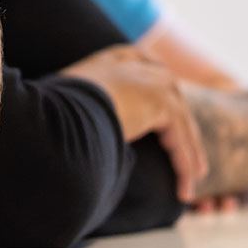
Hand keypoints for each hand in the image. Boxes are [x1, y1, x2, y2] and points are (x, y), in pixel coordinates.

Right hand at [61, 45, 207, 202]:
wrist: (59, 109)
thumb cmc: (54, 110)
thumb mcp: (70, 102)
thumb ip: (85, 107)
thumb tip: (76, 130)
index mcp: (113, 59)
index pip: (146, 65)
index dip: (160, 88)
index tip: (171, 110)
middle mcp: (136, 65)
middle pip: (170, 97)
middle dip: (181, 127)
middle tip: (190, 155)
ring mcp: (152, 81)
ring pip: (180, 122)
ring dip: (188, 154)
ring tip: (192, 180)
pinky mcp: (161, 103)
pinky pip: (179, 139)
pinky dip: (183, 165)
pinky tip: (185, 188)